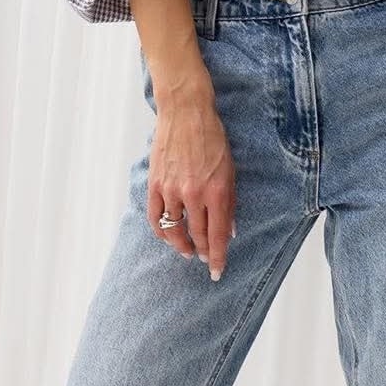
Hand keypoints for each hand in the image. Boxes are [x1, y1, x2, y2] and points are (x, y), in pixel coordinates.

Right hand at [145, 97, 235, 281]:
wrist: (186, 113)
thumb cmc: (212, 139)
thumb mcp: (230, 170)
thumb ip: (229, 202)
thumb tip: (229, 231)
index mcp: (216, 191)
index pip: (217, 235)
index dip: (218, 256)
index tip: (217, 271)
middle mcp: (194, 194)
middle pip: (197, 235)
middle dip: (203, 252)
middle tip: (205, 260)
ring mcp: (172, 190)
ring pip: (175, 230)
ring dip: (182, 245)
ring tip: (188, 251)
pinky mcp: (155, 184)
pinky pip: (156, 218)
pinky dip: (162, 232)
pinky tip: (169, 237)